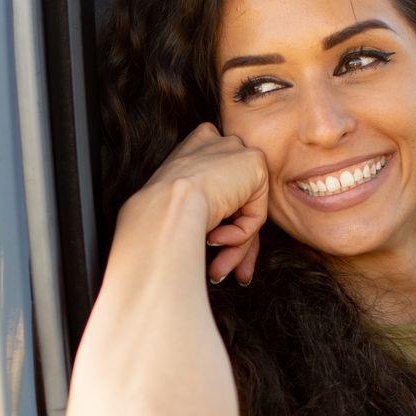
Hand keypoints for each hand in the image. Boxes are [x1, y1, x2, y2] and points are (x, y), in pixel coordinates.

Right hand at [134, 123, 268, 284]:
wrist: (165, 206)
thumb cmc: (159, 212)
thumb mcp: (178, 205)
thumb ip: (204, 208)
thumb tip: (217, 237)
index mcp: (196, 146)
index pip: (218, 187)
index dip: (219, 222)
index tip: (208, 247)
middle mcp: (218, 144)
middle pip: (235, 202)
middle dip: (231, 242)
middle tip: (219, 271)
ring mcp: (238, 153)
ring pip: (244, 213)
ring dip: (232, 248)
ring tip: (217, 271)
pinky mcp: (255, 166)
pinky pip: (254, 215)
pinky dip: (238, 235)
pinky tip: (215, 239)